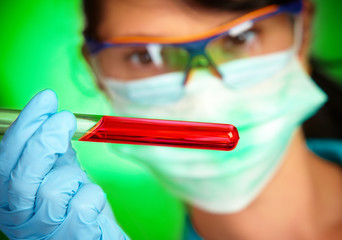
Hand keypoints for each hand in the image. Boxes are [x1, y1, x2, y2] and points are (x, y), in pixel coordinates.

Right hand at [0, 90, 128, 239]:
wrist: (94, 235)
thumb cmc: (74, 203)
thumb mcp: (57, 172)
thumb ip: (50, 150)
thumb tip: (51, 113)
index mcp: (10, 198)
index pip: (4, 160)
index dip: (24, 126)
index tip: (47, 98)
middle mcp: (19, 218)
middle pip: (20, 176)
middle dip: (44, 141)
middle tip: (65, 118)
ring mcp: (44, 232)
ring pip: (53, 189)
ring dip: (74, 178)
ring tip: (80, 184)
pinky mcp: (73, 238)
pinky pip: (83, 206)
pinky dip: (93, 196)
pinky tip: (92, 203)